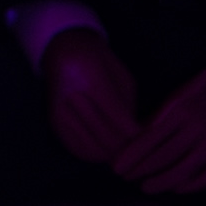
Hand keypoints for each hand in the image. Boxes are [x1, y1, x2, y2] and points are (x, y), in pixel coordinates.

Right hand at [38, 26, 142, 165]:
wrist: (63, 50)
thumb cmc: (100, 61)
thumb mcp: (123, 77)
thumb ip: (130, 108)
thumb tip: (137, 139)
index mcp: (93, 82)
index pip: (121, 122)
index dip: (140, 137)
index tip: (151, 141)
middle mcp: (71, 99)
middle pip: (108, 139)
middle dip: (129, 149)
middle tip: (141, 149)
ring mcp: (59, 113)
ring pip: (93, 150)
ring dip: (112, 154)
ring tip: (124, 150)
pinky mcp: (53, 123)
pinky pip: (77, 150)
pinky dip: (95, 154)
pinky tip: (105, 149)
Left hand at [113, 56, 205, 195]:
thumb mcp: (183, 89)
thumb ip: (164, 112)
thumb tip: (140, 133)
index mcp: (183, 109)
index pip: (150, 139)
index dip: (132, 155)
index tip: (117, 166)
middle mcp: (199, 128)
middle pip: (165, 156)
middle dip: (141, 170)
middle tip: (125, 178)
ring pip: (186, 169)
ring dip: (164, 181)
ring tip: (146, 188)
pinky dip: (195, 184)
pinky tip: (180, 188)